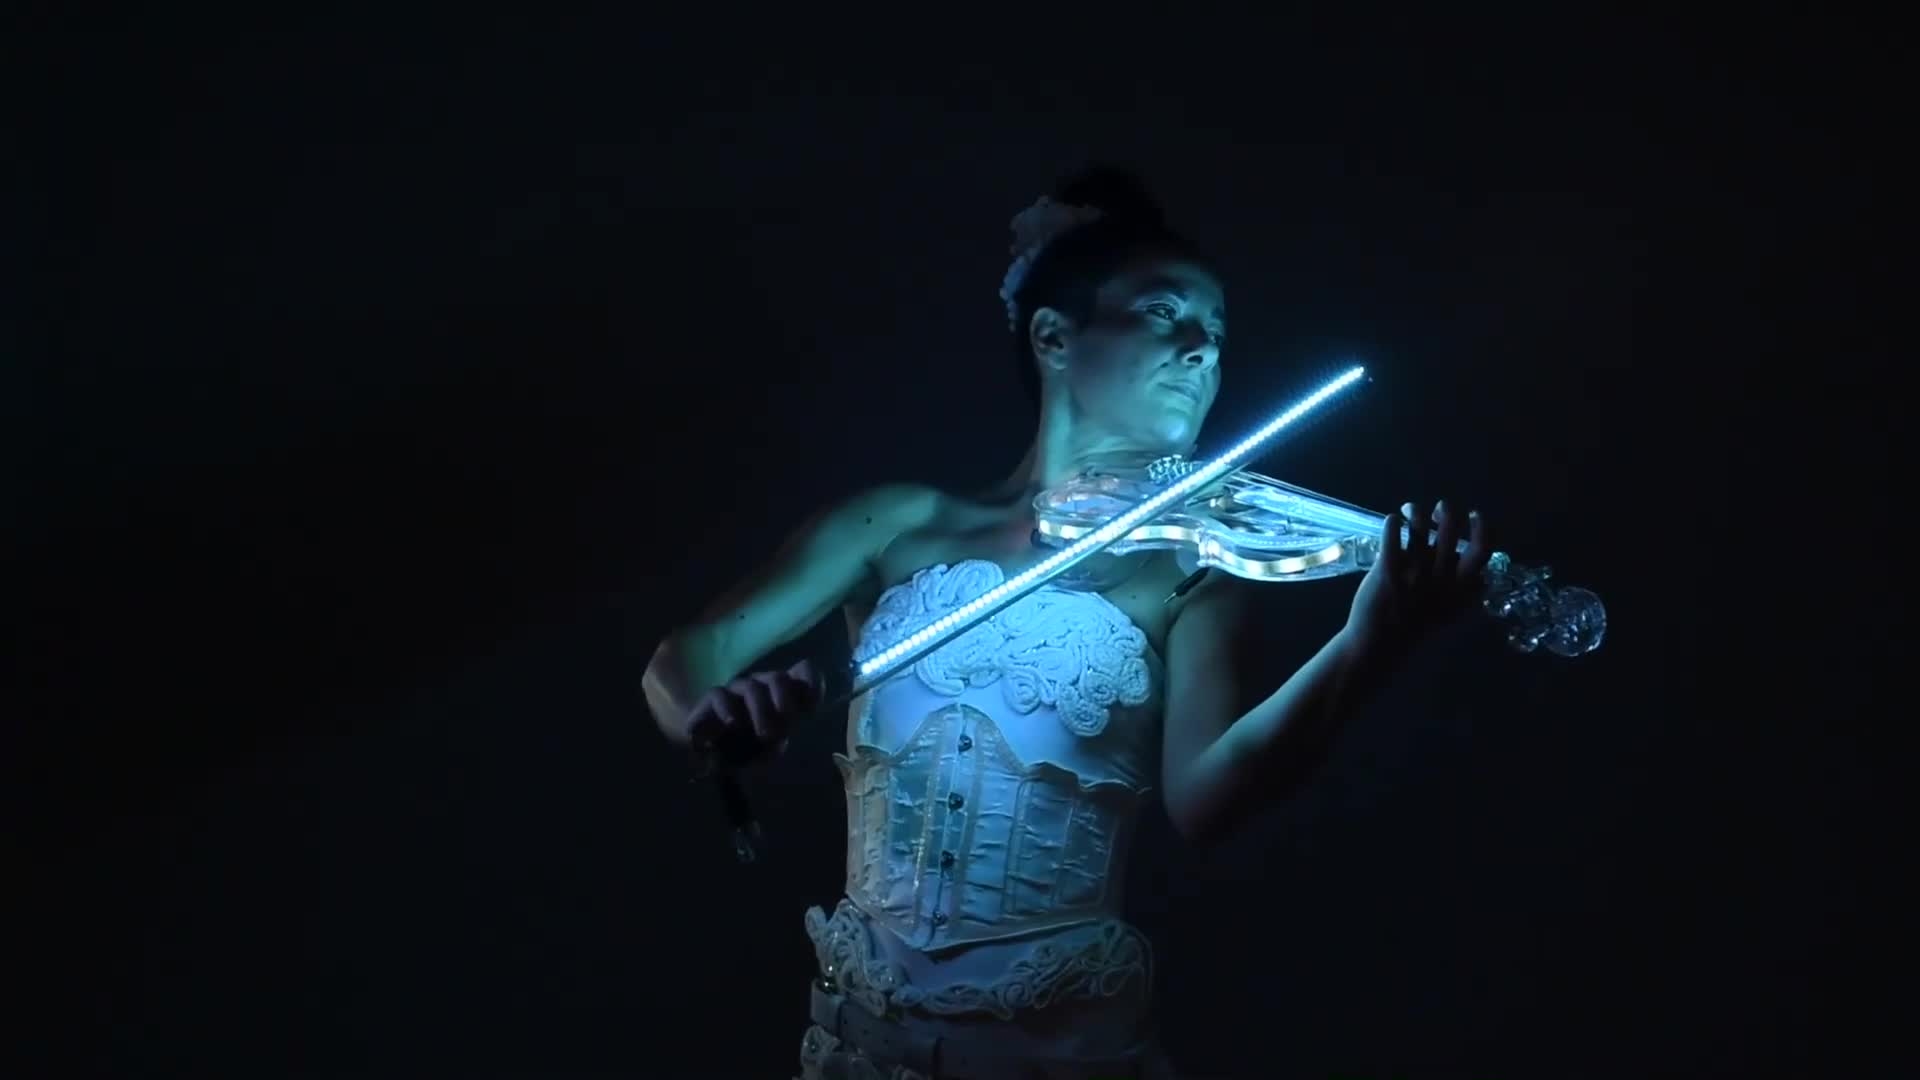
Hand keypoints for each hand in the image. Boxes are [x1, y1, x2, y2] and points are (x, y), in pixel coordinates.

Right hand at [684, 659, 822, 768]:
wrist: (711, 756)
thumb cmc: (749, 748)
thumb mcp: (774, 745)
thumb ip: (785, 729)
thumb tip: (789, 722)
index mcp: (781, 694)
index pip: (803, 672)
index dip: (811, 684)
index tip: (811, 711)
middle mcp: (761, 686)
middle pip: (778, 678)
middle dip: (785, 702)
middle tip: (784, 729)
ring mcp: (735, 691)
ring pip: (751, 687)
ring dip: (761, 710)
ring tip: (764, 735)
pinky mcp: (711, 701)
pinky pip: (719, 695)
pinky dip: (727, 708)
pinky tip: (732, 724)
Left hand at [1344, 500, 1492, 661]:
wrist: (1378, 649)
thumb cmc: (1416, 632)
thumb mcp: (1452, 616)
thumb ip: (1467, 597)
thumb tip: (1481, 579)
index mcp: (1460, 587)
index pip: (1483, 549)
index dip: (1482, 527)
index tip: (1474, 514)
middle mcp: (1440, 576)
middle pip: (1450, 527)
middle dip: (1447, 509)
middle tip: (1439, 509)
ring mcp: (1413, 571)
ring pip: (1419, 525)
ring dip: (1416, 511)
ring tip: (1409, 511)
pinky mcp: (1387, 570)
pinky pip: (1393, 534)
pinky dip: (1392, 522)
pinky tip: (1391, 522)